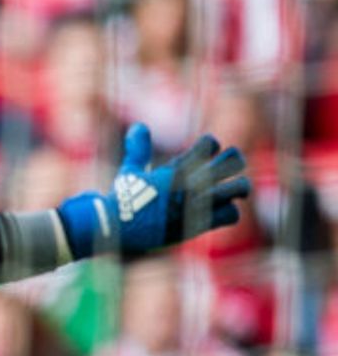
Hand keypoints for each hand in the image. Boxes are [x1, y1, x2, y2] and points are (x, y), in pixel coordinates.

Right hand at [57, 123, 250, 259]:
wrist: (117, 229)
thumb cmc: (122, 200)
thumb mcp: (130, 170)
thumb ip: (139, 148)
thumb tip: (138, 125)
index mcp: (176, 168)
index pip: (209, 144)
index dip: (210, 145)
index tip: (205, 152)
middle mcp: (191, 184)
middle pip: (233, 160)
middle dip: (233, 160)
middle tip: (228, 166)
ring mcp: (198, 204)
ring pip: (239, 187)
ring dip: (239, 186)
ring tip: (235, 188)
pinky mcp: (199, 224)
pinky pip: (231, 214)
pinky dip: (229, 211)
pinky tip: (221, 210)